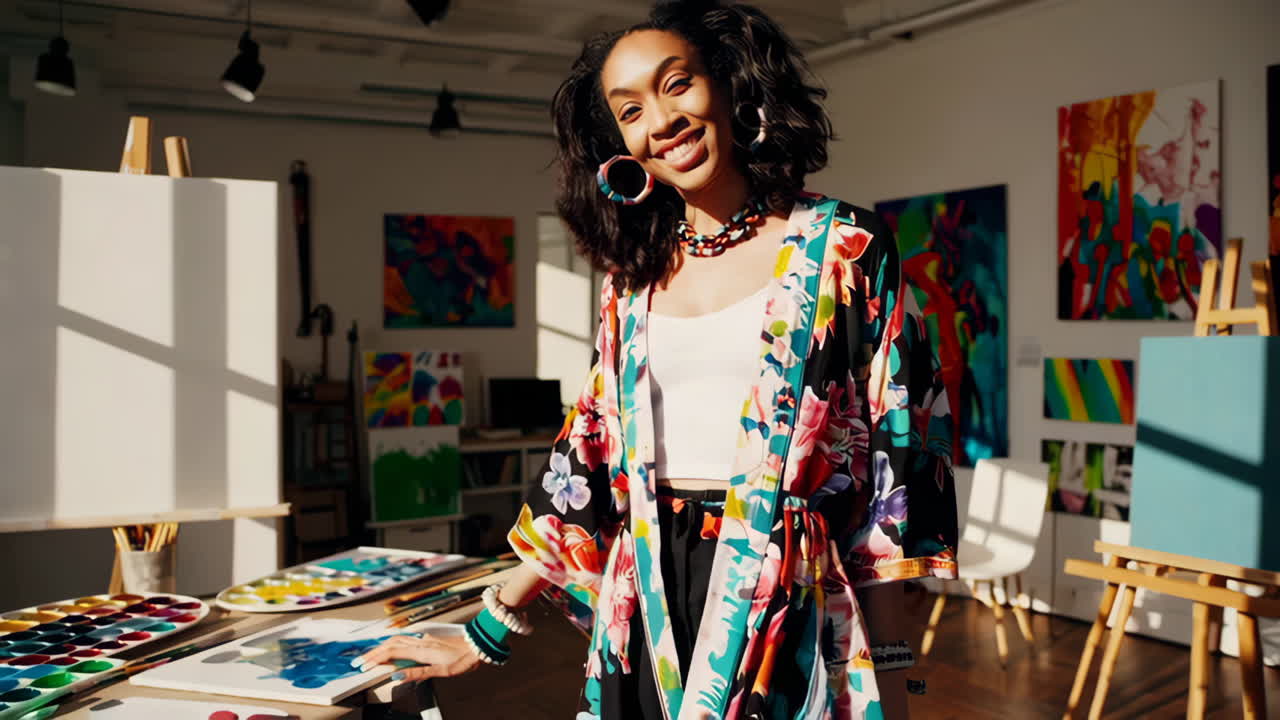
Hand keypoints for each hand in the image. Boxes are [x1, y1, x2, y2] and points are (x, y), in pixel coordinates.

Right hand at [353, 632, 482, 682]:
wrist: (476, 645)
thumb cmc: (461, 659)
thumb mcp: (440, 671)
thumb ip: (417, 673)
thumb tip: (396, 675)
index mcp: (420, 651)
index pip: (391, 654)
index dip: (375, 659)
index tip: (362, 666)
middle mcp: (419, 642)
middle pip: (390, 645)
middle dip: (373, 652)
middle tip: (359, 661)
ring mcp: (423, 639)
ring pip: (396, 639)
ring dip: (381, 646)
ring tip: (370, 653)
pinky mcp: (427, 639)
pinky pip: (404, 638)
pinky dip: (392, 642)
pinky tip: (392, 645)